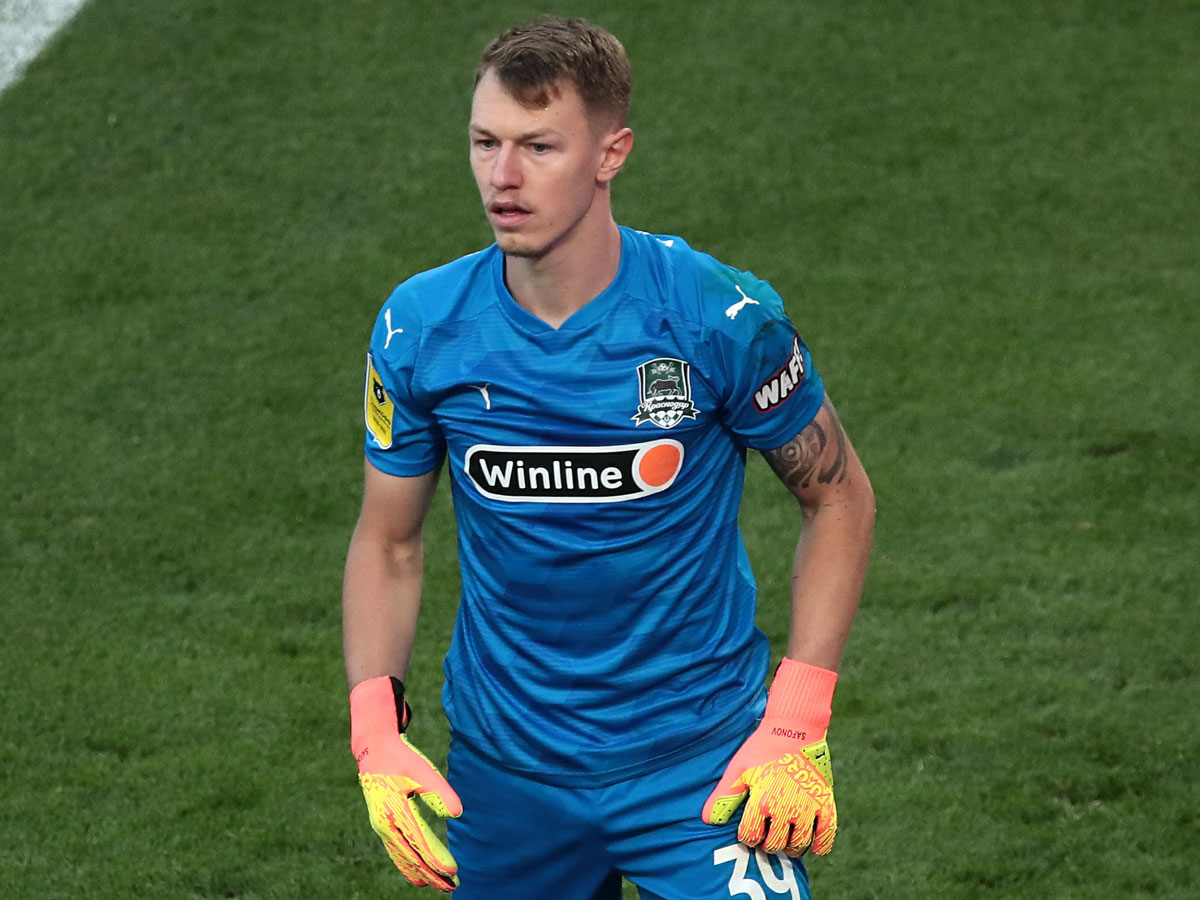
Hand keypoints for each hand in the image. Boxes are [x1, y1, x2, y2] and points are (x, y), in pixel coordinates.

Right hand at [350, 676, 462, 890]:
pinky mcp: (383, 826)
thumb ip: (438, 791)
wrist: (374, 751)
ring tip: (441, 886)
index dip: (436, 857)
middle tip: (453, 886)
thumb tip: (457, 813)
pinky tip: (418, 876)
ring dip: (422, 873)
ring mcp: (382, 827)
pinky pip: (396, 852)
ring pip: (403, 857)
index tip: (453, 870)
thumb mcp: (420, 769)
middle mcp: (385, 824)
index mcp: (394, 810)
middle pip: (411, 855)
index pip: (419, 840)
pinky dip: (407, 866)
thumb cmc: (400, 758)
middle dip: (432, 873)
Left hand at [701, 659, 837, 855]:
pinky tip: (814, 846)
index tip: (750, 831)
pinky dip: (821, 845)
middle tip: (767, 838)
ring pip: (799, 844)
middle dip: (767, 844)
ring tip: (786, 841)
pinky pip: (827, 834)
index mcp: (761, 801)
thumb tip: (707, 820)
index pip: (750, 837)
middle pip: (774, 845)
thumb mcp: (739, 769)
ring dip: (791, 848)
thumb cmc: (762, 748)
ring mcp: (808, 807)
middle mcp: (785, 808)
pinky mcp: (825, 802)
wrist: (795, 728)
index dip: (747, 837)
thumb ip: (724, 796)